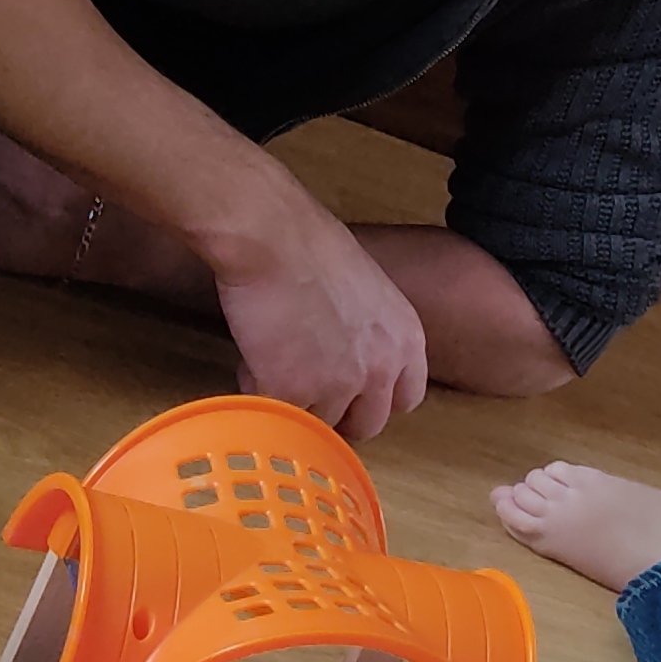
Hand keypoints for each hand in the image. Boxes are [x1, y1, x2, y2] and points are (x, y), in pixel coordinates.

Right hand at [212, 197, 430, 440]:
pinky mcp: (293, 392)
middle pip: (367, 423)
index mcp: (406, 340)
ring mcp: (338, 385)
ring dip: (296, 402)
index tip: (355, 394)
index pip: (408, 398)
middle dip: (338, 414)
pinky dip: (261, 392)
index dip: (377, 399)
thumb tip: (354, 355)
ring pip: (319, 424)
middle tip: (309, 391)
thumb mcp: (371, 291)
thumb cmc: (312, 246)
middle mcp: (381, 369)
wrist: (273, 238)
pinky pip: (278, 413)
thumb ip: (373, 332)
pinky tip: (252, 360)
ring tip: (273, 360)